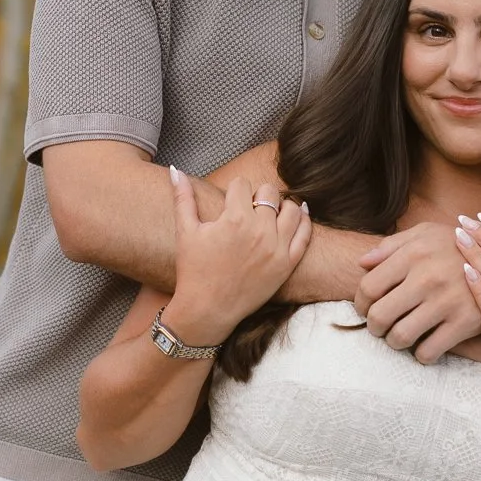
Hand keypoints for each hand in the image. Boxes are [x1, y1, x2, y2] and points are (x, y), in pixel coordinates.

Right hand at [167, 169, 310, 343]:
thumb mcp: (186, 232)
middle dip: (258, 196)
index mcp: (234, 219)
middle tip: (249, 210)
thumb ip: (183, 198)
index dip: (234, 191)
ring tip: (269, 215)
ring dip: (281, 207)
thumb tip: (175, 170)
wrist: (208, 310)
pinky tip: (296, 216)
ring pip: (292, 208)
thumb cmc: (194, 270)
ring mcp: (277, 248)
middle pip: (269, 192)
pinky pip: (305, 233)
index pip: (242, 184)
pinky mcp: (287, 263)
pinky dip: (303, 220)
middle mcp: (259, 231)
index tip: (231, 203)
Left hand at [355, 222, 480, 363]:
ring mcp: (447, 301)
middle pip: (379, 316)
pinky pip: (428, 352)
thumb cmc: (455, 246)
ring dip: (394, 342)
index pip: (369, 288)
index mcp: (414, 253)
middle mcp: (428, 277)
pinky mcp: (465, 323)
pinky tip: (424, 344)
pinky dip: (421, 354)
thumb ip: (390, 246)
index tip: (366, 309)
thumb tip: (361, 264)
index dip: (361, 304)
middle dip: (374, 327)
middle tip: (380, 327)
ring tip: (400, 335)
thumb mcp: (425, 234)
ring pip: (401, 337)